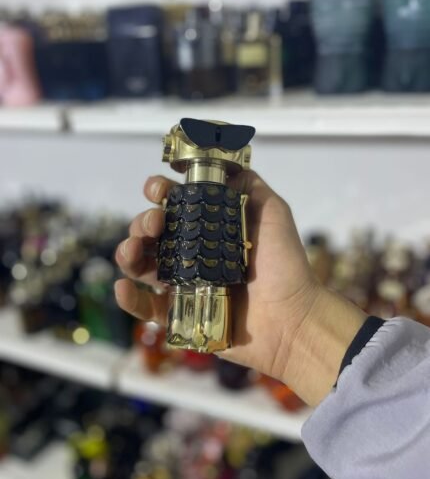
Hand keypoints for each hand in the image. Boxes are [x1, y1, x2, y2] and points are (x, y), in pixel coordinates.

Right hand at [115, 172, 365, 405]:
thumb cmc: (284, 264)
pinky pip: (146, 307)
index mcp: (209, 230)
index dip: (160, 194)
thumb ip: (249, 186)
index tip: (157, 189)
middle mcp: (192, 254)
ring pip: (142, 265)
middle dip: (143, 222)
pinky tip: (124, 287)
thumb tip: (225, 161)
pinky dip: (128, 297)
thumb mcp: (272, 212)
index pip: (175, 207)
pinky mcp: (180, 315)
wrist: (293, 317)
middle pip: (153, 234)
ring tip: (134, 250)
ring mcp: (184, 284)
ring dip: (129, 252)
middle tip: (155, 224)